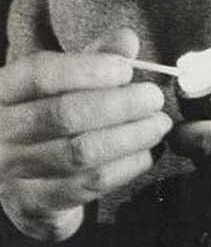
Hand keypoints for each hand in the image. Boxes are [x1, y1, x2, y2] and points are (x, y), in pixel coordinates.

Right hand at [0, 29, 170, 241]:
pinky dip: (126, 166)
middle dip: (120, 105)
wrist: (18, 176)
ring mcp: (12, 173)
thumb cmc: (46, 113)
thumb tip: (128, 41)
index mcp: (3, 91)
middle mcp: (0, 132)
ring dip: (131, 137)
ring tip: (159, 124)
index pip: (39, 74)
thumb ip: (95, 56)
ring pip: (81, 152)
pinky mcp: (34, 205)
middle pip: (64, 115)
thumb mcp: (63, 78)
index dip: (87, 69)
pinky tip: (147, 152)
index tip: (127, 69)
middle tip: (154, 98)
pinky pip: (89, 185)